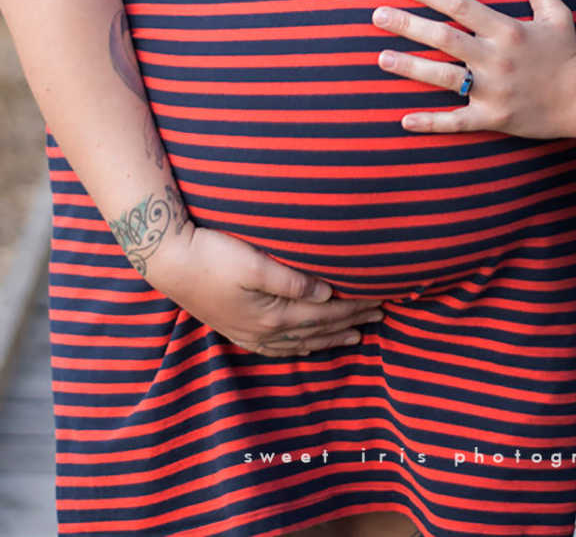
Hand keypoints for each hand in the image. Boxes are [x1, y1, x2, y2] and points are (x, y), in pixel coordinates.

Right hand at [150, 224, 382, 356]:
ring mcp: (250, 333)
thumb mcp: (254, 263)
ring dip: (330, 338)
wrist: (169, 262)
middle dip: (351, 322)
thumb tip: (327, 291)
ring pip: (301, 341)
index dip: (355, 306)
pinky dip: (300, 347)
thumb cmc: (212, 254)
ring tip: (356, 337)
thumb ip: (292, 280)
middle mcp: (265, 331)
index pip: (326, 312)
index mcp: (274, 314)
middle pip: (319, 329)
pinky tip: (307, 346)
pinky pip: (278, 347)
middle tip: (381, 317)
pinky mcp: (238, 329)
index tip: (381, 299)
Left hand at [372, 0, 575, 140]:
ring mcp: (493, 90)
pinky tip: (404, 120)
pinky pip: (456, 122)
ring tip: (381, 57)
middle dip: (408, 25)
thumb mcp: (556, 13)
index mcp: (507, 30)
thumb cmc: (567, 53)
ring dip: (410, 67)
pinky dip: (430, 122)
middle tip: (377, 15)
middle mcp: (495, 58)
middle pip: (444, 38)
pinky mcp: (493, 118)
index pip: (461, 6)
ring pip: (443, 77)